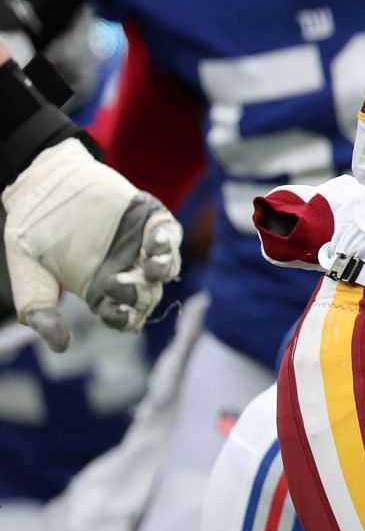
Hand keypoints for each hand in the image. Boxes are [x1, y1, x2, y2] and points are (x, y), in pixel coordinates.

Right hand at [3, 138, 181, 349]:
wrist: (40, 184)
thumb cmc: (32, 230)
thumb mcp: (28, 273)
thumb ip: (40, 309)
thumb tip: (61, 347)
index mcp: (100, 289)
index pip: (124, 314)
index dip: (124, 319)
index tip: (115, 314)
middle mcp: (125, 269)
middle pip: (148, 293)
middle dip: (141, 295)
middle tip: (119, 284)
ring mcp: (139, 244)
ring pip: (164, 266)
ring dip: (162, 269)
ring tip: (151, 266)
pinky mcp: (149, 217)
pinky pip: (169, 233)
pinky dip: (168, 239)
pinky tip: (154, 240)